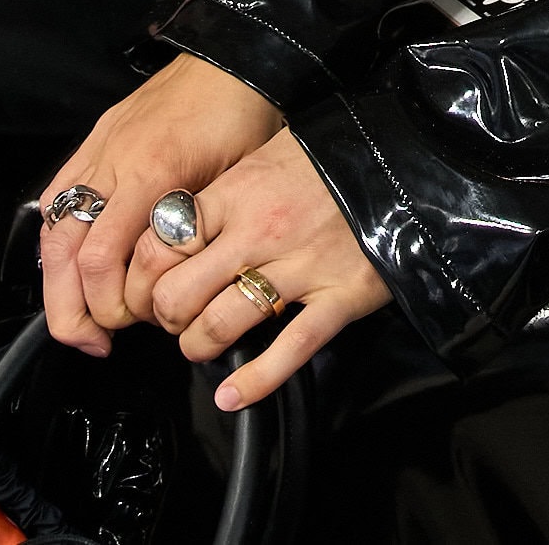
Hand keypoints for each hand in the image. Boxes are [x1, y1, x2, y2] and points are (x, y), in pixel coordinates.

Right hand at [41, 53, 283, 355]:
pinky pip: (58, 194)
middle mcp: (116, 162)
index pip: (102, 260)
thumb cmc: (244, 118)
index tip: (131, 326)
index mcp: (154, 173)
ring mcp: (101, 148)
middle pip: (66, 252)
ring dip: (57, 283)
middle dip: (73, 309)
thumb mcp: (233, 184)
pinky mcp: (96, 138)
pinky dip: (57, 236)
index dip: (109, 307)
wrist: (234, 58)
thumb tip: (174, 289)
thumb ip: (194, 233)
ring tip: (77, 316)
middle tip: (94, 340)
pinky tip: (68, 263)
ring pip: (53, 228)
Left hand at [131, 127, 390, 408]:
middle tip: (175, 320)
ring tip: (202, 347)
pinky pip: (290, 349)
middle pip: (179, 292)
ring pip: (222, 324)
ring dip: (200, 347)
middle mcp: (261, 229)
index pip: (161, 241)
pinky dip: (255, 381)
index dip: (144, 275)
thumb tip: (184, 219)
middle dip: (167, 318)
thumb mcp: (268, 152)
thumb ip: (228, 189)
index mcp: (238, 191)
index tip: (150, 285)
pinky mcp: (339, 296)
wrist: (403, 158)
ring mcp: (301, 266)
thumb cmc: (332, 154)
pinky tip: (233, 395)